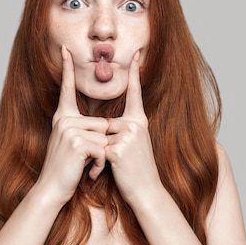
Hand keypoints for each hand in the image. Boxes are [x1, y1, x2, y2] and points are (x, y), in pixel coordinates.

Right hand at [36, 45, 108, 204]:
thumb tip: (104, 125)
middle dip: (101, 145)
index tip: (66, 48)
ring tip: (86, 166)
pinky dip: (100, 164)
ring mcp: (69, 130)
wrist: (52, 189)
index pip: (67, 88)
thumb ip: (83, 129)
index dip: (67, 68)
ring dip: (101, 157)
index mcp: (63, 117)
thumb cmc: (67, 168)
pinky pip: (102, 149)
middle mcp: (64, 119)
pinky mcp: (77, 142)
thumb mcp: (73, 143)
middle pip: (102, 123)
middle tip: (85, 161)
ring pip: (105, 136)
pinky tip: (88, 173)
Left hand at [105, 51, 162, 204]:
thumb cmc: (136, 168)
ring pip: (100, 138)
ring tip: (121, 168)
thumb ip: (123, 129)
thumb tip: (106, 124)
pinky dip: (100, 163)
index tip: (136, 53)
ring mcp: (127, 136)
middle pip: (106, 124)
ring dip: (102, 155)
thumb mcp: (134, 143)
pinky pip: (98, 150)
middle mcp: (135, 124)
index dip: (135, 73)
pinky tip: (116, 171)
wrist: (147, 191)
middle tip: (124, 161)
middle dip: (106, 144)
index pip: (135, 93)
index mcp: (139, 120)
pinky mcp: (117, 149)